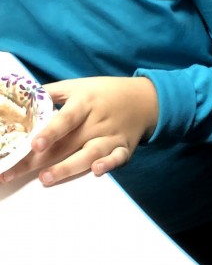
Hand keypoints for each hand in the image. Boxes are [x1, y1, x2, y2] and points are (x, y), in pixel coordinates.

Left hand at [0, 75, 158, 186]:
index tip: (33, 144)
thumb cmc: (104, 93)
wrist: (145, 98)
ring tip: (46, 178)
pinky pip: (117, 158)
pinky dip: (109, 165)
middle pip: (68, 143)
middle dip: (39, 160)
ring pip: (89, 154)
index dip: (49, 132)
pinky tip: (96, 171)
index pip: (65, 119)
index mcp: (85, 103)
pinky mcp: (123, 148)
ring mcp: (111, 136)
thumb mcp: (78, 86)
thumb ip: (50, 93)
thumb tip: (20, 100)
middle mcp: (98, 121)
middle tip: (13, 172)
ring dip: (67, 167)